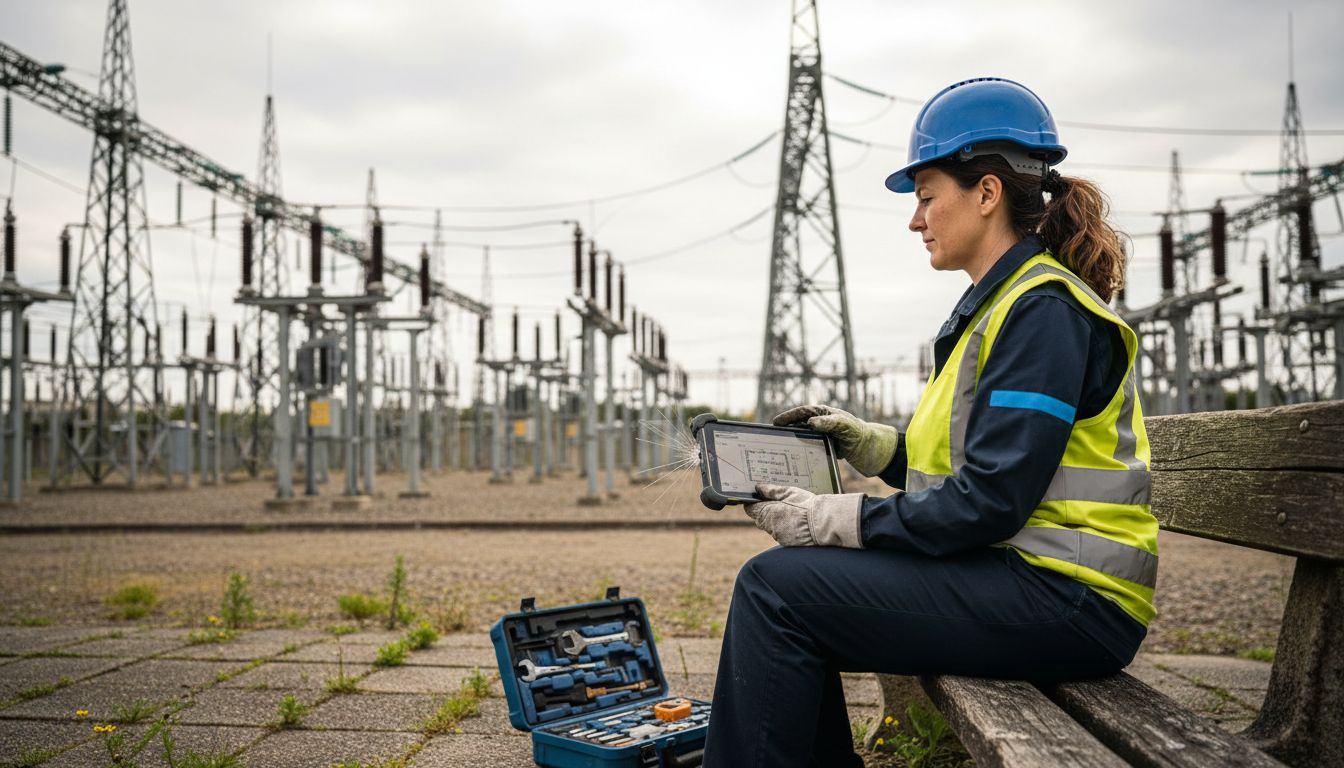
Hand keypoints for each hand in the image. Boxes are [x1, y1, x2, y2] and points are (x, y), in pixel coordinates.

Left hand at [742, 484, 864, 547]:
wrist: (824, 525)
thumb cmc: (807, 506)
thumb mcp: (789, 492)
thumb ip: (772, 490)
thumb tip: (759, 488)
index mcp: (767, 513)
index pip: (751, 509)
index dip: (753, 502)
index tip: (758, 497)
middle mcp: (770, 527)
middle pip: (761, 518)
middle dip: (766, 510)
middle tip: (776, 501)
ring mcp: (779, 536)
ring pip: (772, 527)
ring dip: (777, 519)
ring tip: (790, 510)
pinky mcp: (788, 543)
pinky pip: (782, 533)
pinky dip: (786, 527)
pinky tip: (796, 520)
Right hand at [772, 404, 898, 476]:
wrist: (876, 451)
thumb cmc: (862, 436)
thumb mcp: (845, 427)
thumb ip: (829, 423)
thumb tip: (809, 422)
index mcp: (826, 414)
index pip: (803, 412)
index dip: (788, 417)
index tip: (775, 423)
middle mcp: (824, 423)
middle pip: (801, 424)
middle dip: (787, 429)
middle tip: (774, 437)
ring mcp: (825, 435)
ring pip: (805, 437)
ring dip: (794, 441)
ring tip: (781, 450)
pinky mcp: (828, 448)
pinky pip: (812, 448)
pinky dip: (803, 452)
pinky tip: (797, 460)